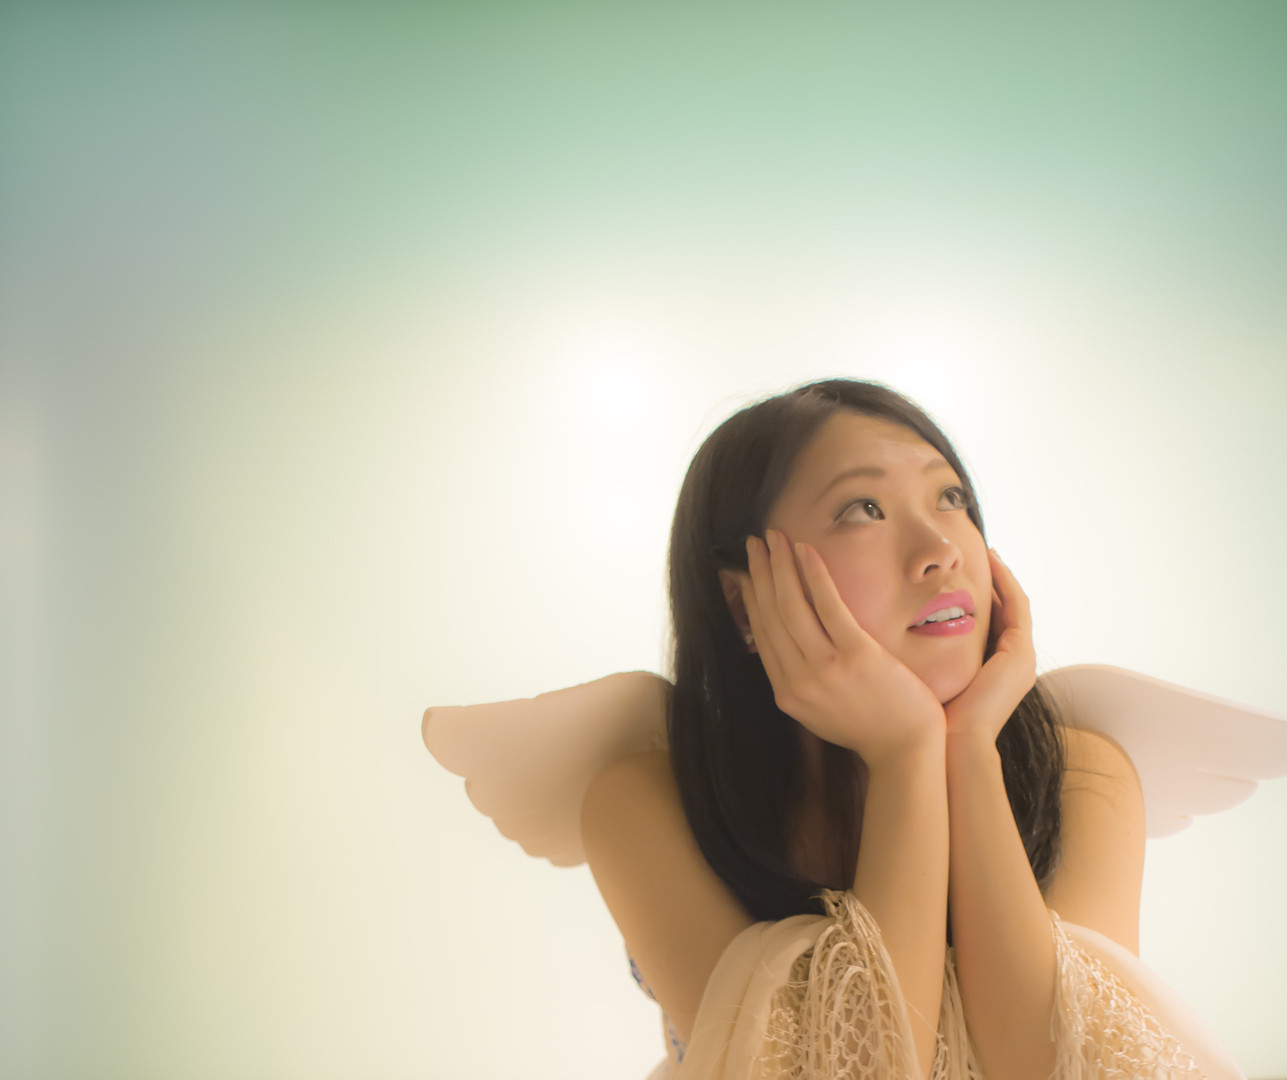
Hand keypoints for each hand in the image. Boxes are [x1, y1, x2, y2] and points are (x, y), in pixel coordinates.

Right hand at [739, 529, 945, 768]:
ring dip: (779, 565)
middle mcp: (797, 681)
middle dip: (759, 573)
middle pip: (770, 614)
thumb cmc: (869, 727)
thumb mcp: (819, 711)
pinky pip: (827, 605)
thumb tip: (785, 645)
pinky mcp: (855, 655)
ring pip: (791, 605)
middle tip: (755, 543)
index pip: (761, 634)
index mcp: (786, 693)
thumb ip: (800, 680)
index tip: (746, 572)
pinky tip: (805, 551)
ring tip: (774, 538)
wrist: (905, 750)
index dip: (751, 597)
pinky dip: (813, 574)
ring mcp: (824, 668)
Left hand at [942, 549, 1035, 744]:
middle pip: (1008, 612)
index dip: (984, 598)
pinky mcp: (1020, 655)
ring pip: (1016, 605)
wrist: (950, 745)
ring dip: (1004, 577)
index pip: (993, 624)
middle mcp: (1014, 664)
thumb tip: (891, 639)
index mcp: (995, 671)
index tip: (965, 575)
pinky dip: (1007, 583)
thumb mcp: (928, 679)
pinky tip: (992, 562)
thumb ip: (923, 659)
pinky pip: (1018, 607)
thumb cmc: (930, 720)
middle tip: (984, 554)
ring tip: (988, 552)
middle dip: (997, 583)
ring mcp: (1021, 660)